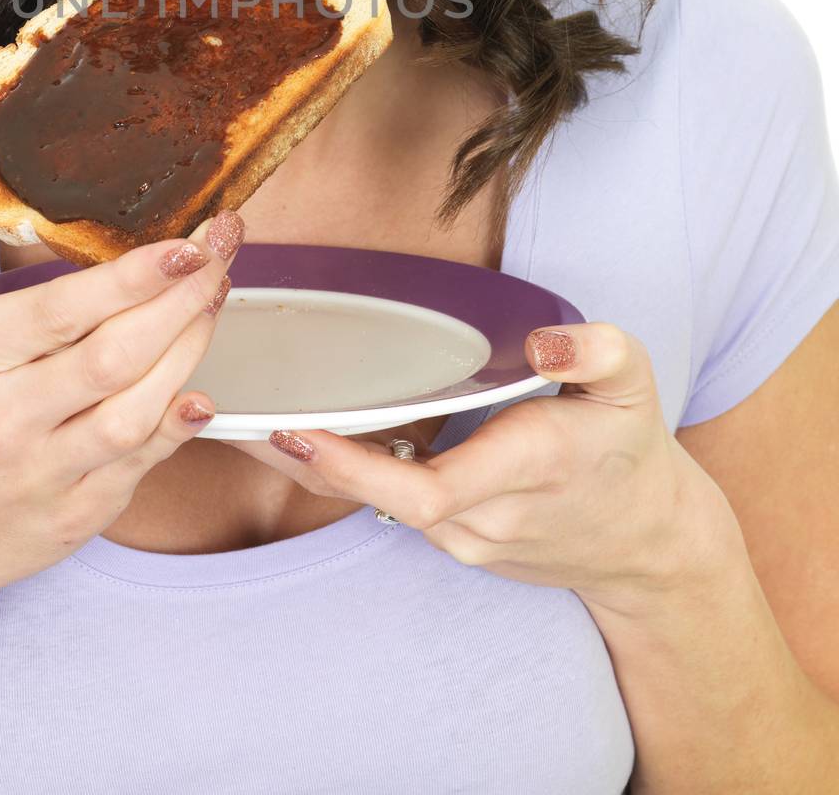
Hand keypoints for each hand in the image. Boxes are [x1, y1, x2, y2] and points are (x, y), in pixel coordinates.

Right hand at [0, 100, 239, 627]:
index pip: (61, 311)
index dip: (135, 277)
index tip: (187, 243)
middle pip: (116, 355)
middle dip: (186, 298)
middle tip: (224, 249)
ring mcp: (41, 475)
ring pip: (142, 408)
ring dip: (193, 348)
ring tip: (218, 295)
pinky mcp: (74, 517)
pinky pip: (144, 461)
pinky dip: (180, 421)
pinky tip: (203, 379)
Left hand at [217, 322, 730, 616]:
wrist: (648, 545)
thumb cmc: (630, 451)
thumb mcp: (634, 384)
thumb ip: (596, 350)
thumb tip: (542, 339)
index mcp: (526, 468)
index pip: (426, 490)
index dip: (354, 466)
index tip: (297, 428)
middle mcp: (487, 515)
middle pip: (379, 497)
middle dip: (305, 458)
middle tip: (237, 413)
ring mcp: (468, 540)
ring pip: (377, 503)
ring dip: (314, 464)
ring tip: (250, 413)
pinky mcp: (456, 544)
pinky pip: (390, 507)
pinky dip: (345, 472)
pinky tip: (303, 434)